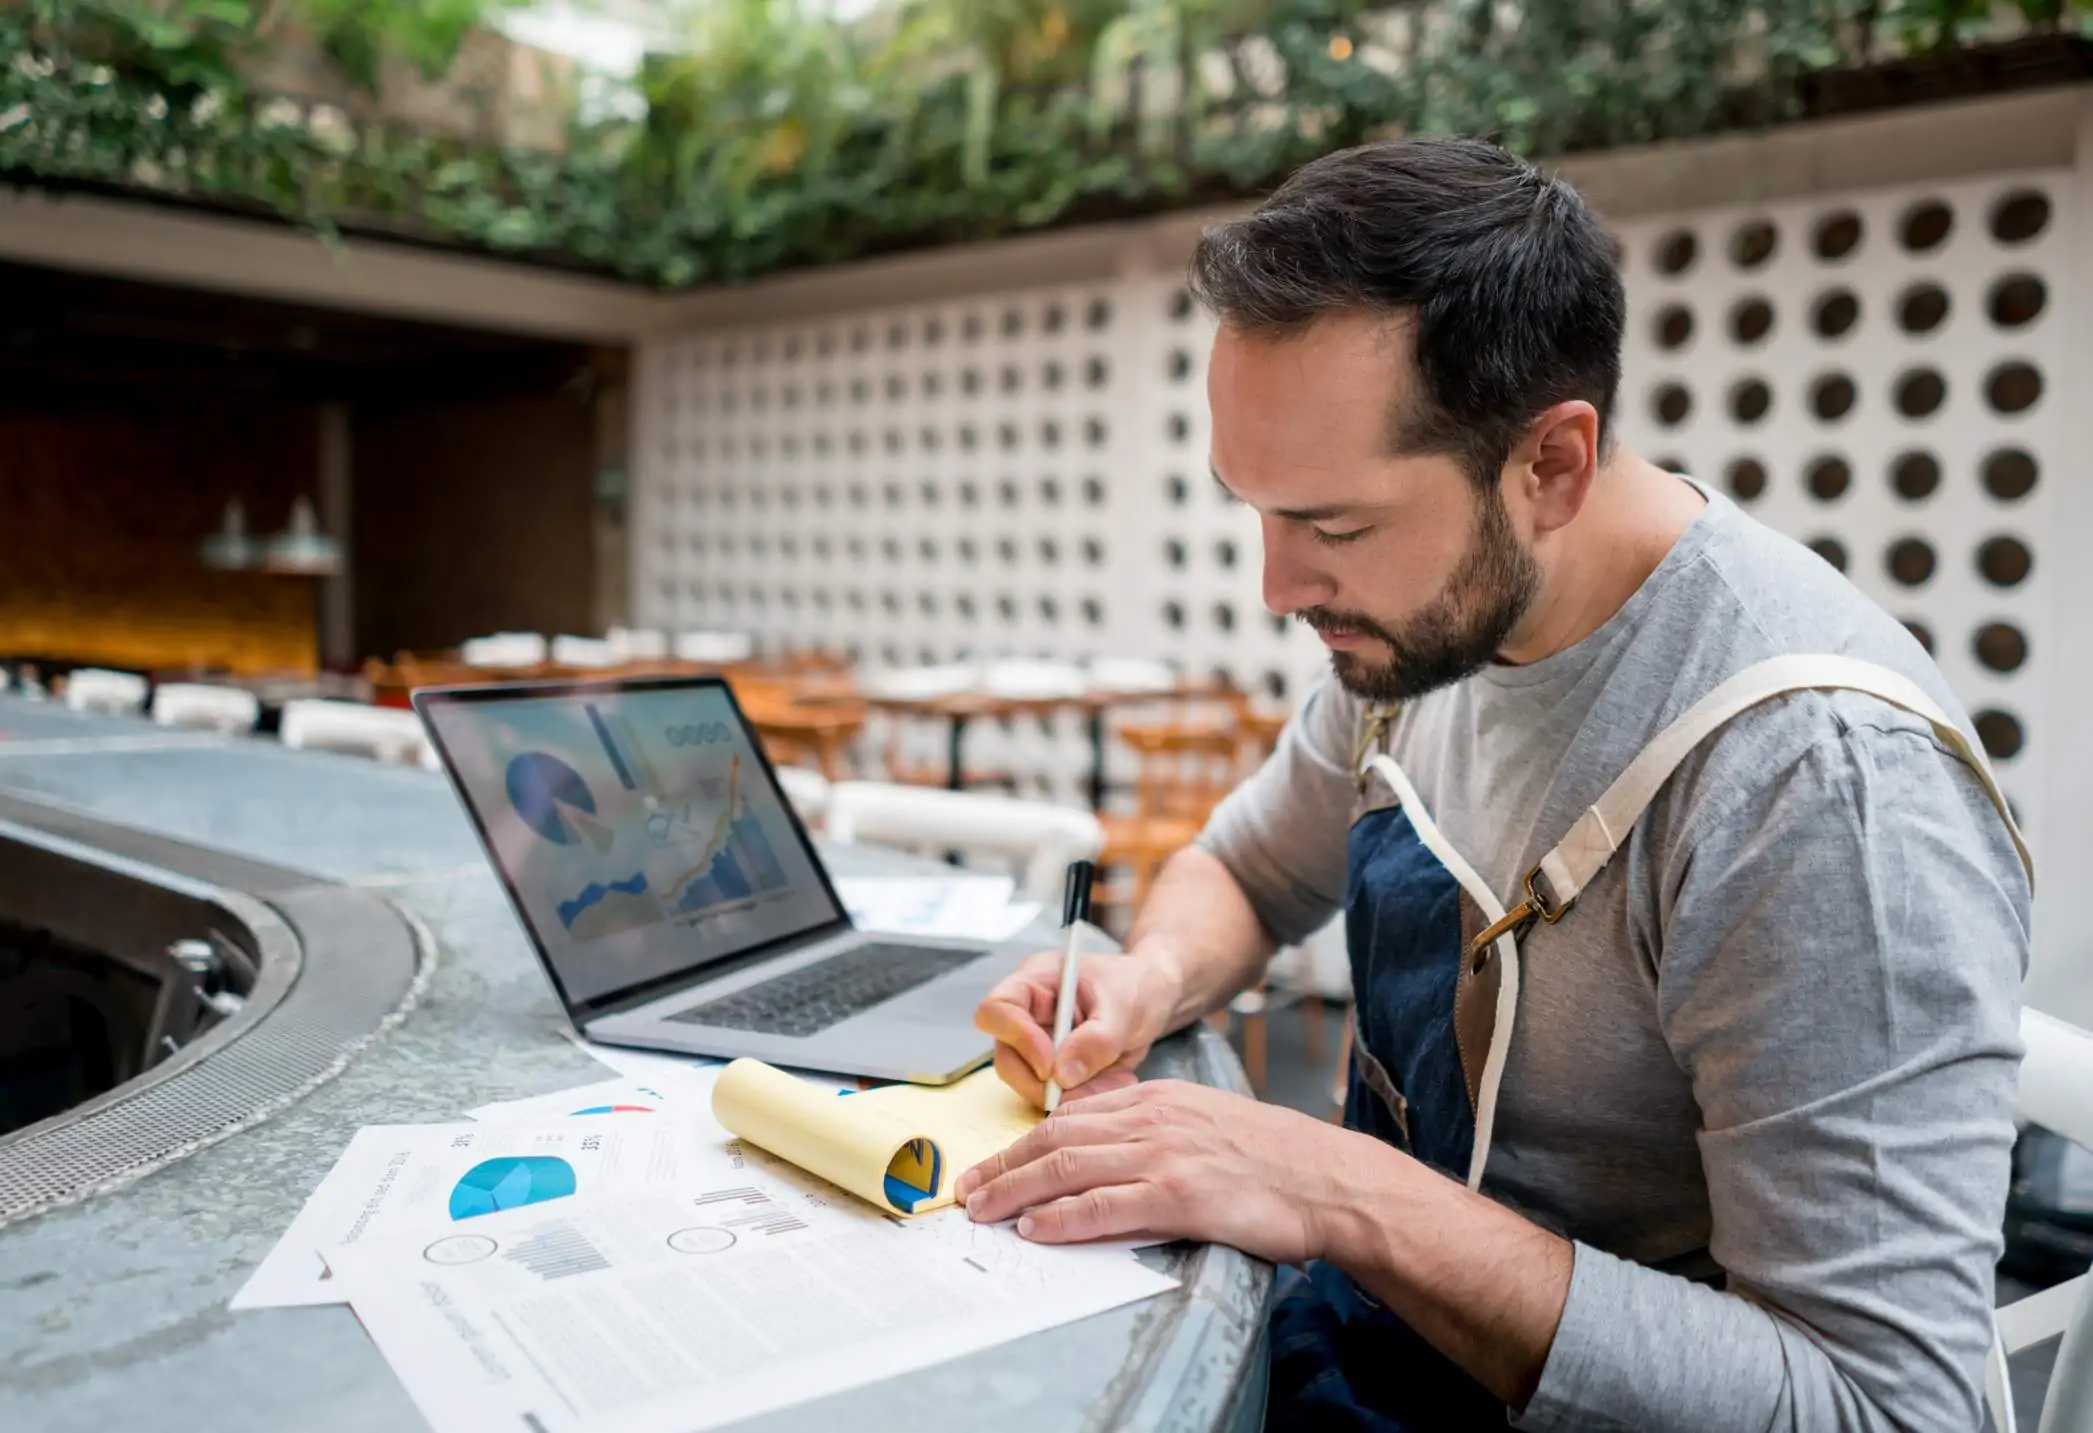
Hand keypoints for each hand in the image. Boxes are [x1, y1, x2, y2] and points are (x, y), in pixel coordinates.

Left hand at [954, 1079, 1368, 1264]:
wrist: (1327, 1178)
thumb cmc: (1272, 1158)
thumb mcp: (1204, 1123)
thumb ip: (1155, 1129)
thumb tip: (1105, 1149)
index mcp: (1156, 1100)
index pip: (1070, 1116)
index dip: (1023, 1142)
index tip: (993, 1163)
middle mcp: (1152, 1119)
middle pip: (1055, 1137)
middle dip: (1003, 1164)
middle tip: (967, 1189)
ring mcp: (1164, 1154)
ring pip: (1067, 1166)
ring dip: (1015, 1190)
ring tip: (982, 1210)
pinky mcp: (1179, 1194)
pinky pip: (1104, 1205)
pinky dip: (1062, 1217)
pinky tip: (1036, 1227)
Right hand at [973, 948, 1178, 1106]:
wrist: (1152, 998)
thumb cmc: (1135, 986)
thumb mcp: (1124, 1007)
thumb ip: (1097, 1038)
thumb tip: (1061, 1076)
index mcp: (1035, 982)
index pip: (997, 1010)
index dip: (1016, 1039)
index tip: (1049, 1064)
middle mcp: (1027, 1014)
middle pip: (1006, 1056)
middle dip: (1042, 1082)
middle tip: (1086, 1087)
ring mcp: (1037, 1044)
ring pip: (1028, 1083)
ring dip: (1068, 1095)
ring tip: (1114, 1082)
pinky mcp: (1053, 1070)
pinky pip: (1054, 1095)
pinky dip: (1082, 1099)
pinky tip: (1113, 1083)